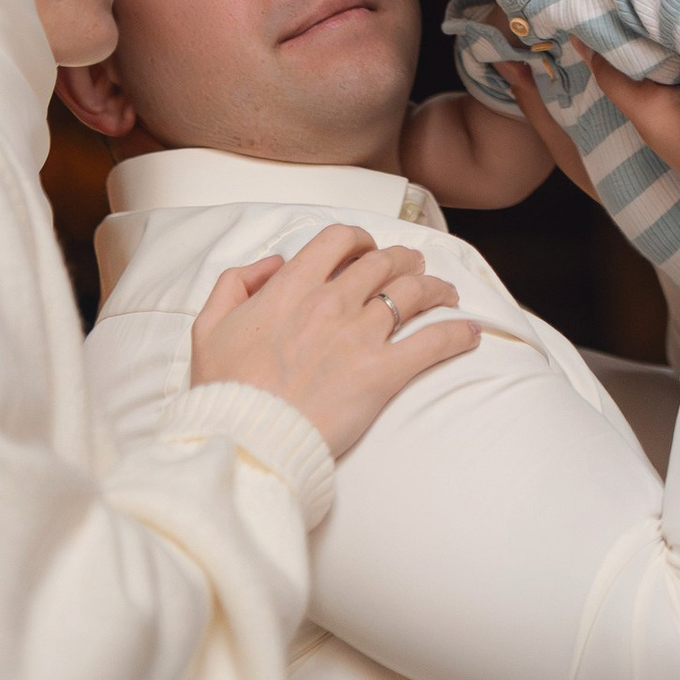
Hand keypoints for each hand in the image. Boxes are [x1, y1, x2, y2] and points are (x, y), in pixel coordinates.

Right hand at [189, 225, 475, 456]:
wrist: (246, 440)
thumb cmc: (224, 390)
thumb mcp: (208, 326)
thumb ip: (236, 283)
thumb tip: (273, 264)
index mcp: (292, 288)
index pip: (338, 240)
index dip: (359, 239)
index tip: (367, 249)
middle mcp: (332, 302)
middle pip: (383, 262)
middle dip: (402, 260)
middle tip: (412, 267)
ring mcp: (361, 336)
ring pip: (413, 293)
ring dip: (434, 287)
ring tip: (445, 292)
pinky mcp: (383, 373)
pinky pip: (433, 342)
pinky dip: (457, 334)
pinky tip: (471, 334)